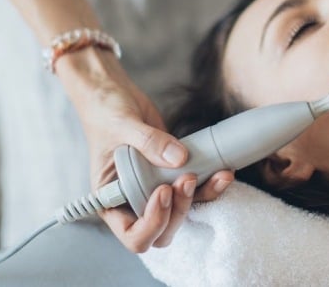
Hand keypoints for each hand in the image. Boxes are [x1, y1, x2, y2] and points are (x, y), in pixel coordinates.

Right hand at [60, 49, 233, 251]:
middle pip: (162, 231)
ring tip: (218, 175)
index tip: (163, 191)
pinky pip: (194, 190)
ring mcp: (153, 190)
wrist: (115, 95)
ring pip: (183, 213)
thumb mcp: (122, 124)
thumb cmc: (106, 112)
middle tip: (188, 179)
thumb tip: (180, 158)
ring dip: (202, 198)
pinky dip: (210, 185)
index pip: (133, 235)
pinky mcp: (172, 175)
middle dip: (180, 211)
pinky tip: (223, 170)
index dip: (152, 223)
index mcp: (111, 201)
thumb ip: (148, 141)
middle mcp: (133, 202)